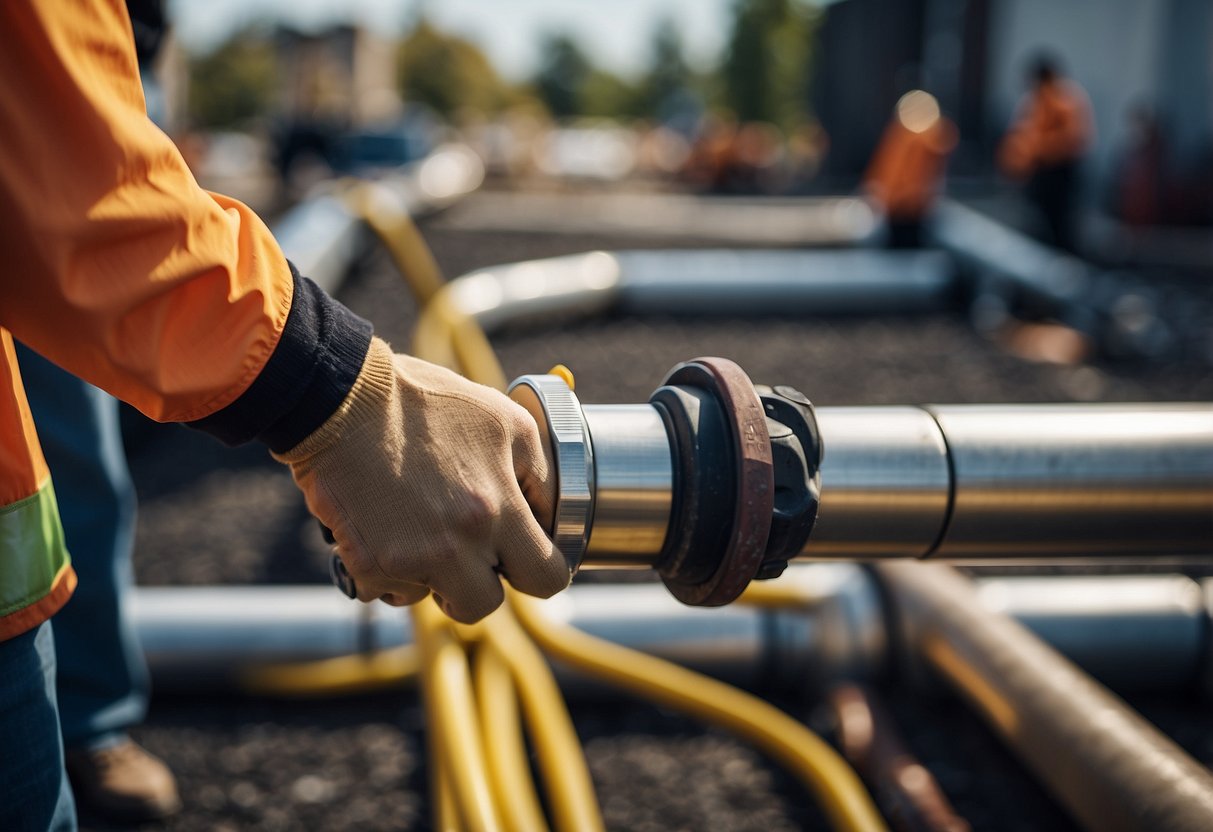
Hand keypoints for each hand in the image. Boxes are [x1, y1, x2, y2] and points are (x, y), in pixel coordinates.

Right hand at [275, 338, 566, 621]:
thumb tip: (550, 512)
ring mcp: (410, 561)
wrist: (342, 399)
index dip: (543, 570)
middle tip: (468, 551)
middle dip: (482, 582)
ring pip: (434, 599)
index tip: (528, 558)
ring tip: (419, 529)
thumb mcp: (506, 421)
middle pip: (486, 604)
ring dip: (432, 576)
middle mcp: (458, 545)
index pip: (545, 578)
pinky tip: (385, 530)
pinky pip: (389, 591)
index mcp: (498, 510)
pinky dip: (389, 571)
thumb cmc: (424, 402)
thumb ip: (539, 472)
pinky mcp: (367, 566)